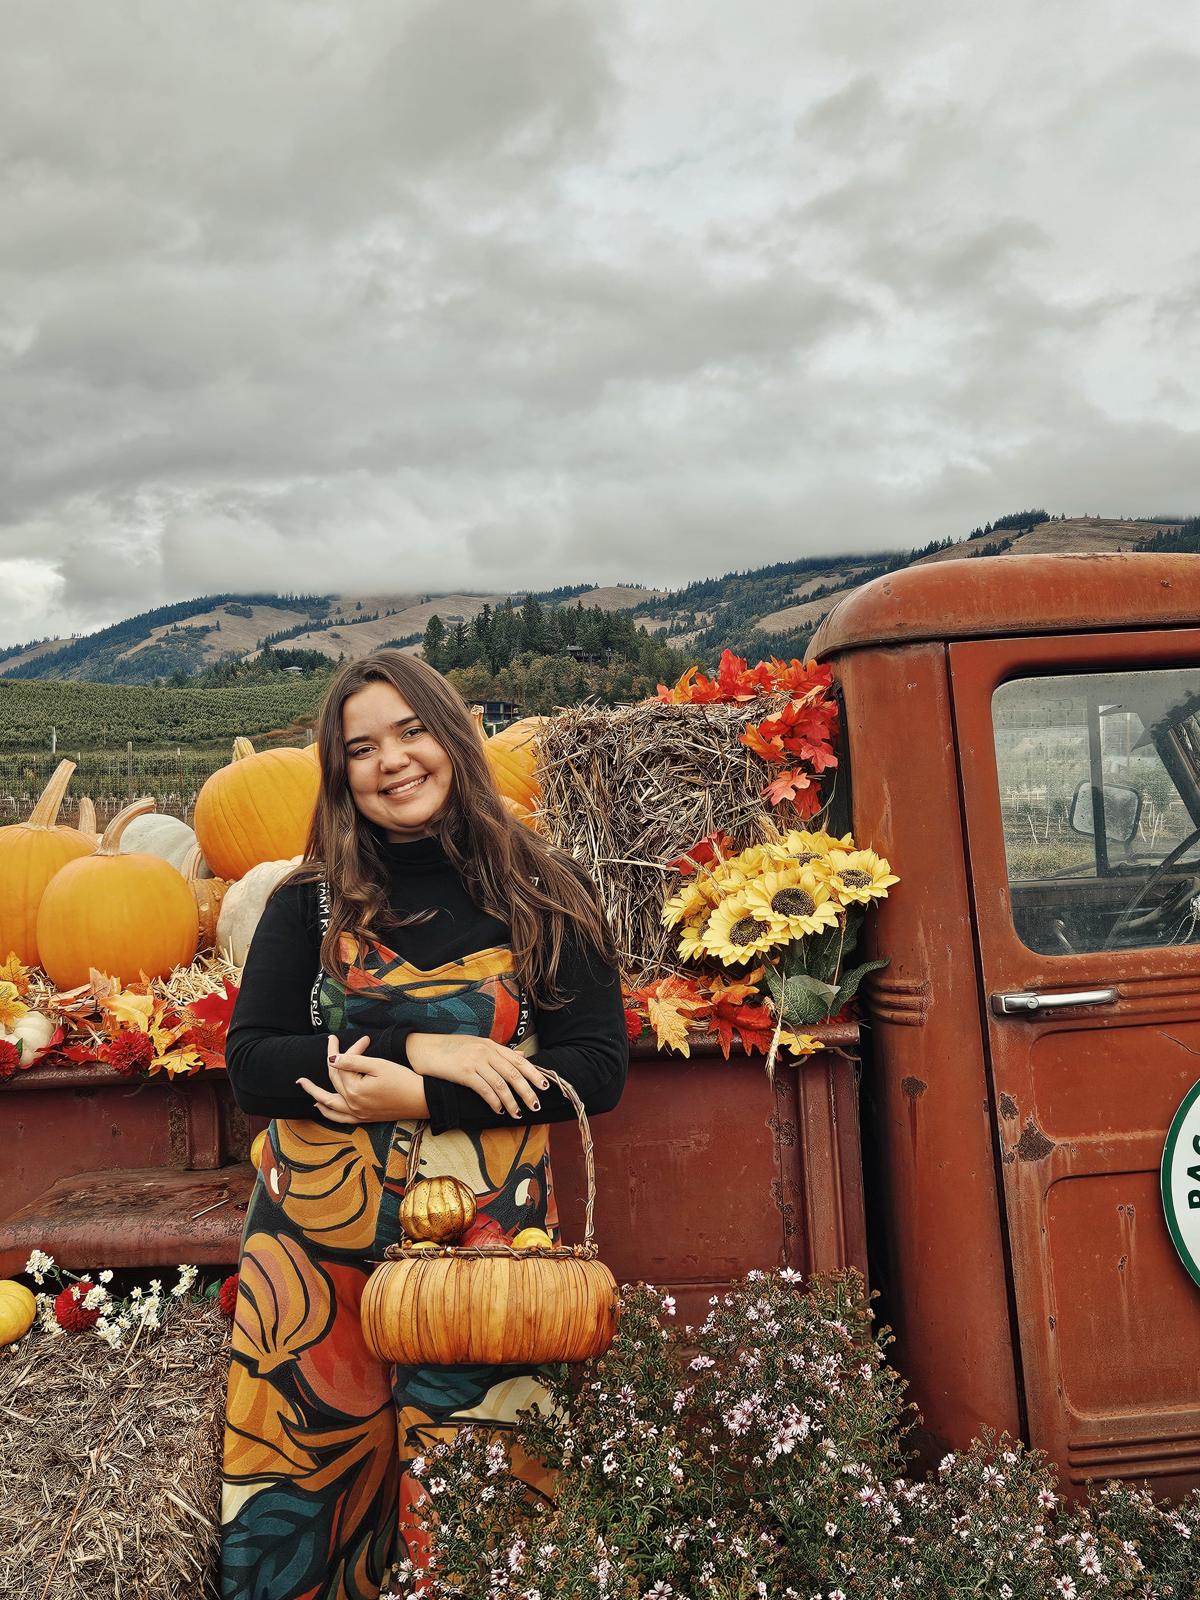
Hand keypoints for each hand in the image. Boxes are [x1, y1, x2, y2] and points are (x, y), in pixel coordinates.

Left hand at [298, 1035, 427, 1123]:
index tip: (365, 1039)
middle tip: (330, 1041)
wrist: (422, 1100)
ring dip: (315, 1093)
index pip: (345, 1065)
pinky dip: (328, 1112)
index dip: (352, 1050)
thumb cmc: (403, 1080)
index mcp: (355, 1090)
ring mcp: (357, 1114)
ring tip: (303, 1085)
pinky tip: (320, 1107)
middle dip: (333, 1059)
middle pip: (336, 1079)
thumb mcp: (379, 1065)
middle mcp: (352, 1104)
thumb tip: (331, 1059)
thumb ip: (353, 1061)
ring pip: (330, 1103)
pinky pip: (339, 1117)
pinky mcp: (364, 1118)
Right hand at [406, 1031, 549, 1118]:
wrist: (421, 1047)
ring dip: (512, 1101)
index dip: (533, 1073)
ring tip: (518, 1114)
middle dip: (527, 1090)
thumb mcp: (475, 1045)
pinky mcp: (464, 1072)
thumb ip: (497, 1052)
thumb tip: (520, 1054)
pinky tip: (499, 1110)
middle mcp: (486, 1051)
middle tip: (536, 1105)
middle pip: (514, 1073)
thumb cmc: (448, 1049)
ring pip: (502, 1084)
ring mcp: (475, 1061)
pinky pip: (485, 1089)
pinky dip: (494, 1102)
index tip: (544, 1086)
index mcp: (490, 1045)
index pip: (518, 1059)